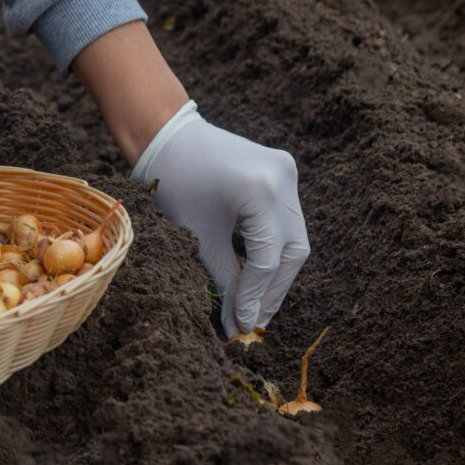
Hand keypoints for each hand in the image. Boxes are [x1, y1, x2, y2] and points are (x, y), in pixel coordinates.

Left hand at [132, 101, 309, 337]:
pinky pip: (286, 219)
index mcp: (262, 191)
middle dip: (274, 290)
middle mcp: (284, 178)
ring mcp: (287, 172)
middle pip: (293, 250)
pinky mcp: (283, 171)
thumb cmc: (175, 185)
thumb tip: (235, 324)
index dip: (255, 297)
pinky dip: (274, 247)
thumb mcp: (198, 238)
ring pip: (295, 237)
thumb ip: (223, 282)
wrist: (169, 139)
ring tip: (257, 304)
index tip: (241, 326)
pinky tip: (259, 272)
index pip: (268, 259)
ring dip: (277, 273)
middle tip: (254, 321)